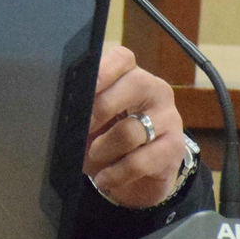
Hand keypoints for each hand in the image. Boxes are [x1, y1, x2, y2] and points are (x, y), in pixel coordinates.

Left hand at [86, 45, 185, 207]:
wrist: (138, 179)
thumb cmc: (109, 140)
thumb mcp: (93, 122)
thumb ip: (83, 109)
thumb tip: (65, 111)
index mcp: (131, 76)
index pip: (122, 58)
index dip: (101, 72)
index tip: (80, 91)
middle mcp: (155, 90)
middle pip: (134, 85)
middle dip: (100, 110)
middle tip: (81, 130)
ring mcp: (169, 118)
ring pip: (131, 129)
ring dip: (104, 148)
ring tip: (94, 157)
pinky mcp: (174, 148)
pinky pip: (140, 161)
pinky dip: (116, 173)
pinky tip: (105, 178)